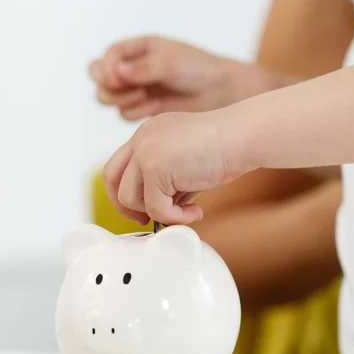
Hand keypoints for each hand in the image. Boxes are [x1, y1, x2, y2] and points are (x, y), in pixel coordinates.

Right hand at [89, 35, 277, 120]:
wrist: (219, 91)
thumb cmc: (197, 69)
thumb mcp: (168, 63)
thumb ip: (141, 69)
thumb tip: (116, 73)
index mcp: (136, 49)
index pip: (105, 59)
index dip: (106, 70)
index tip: (117, 78)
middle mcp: (132, 69)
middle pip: (99, 80)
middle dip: (110, 88)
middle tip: (132, 91)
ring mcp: (137, 90)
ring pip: (109, 99)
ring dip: (122, 100)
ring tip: (144, 97)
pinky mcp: (145, 109)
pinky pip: (125, 113)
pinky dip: (136, 112)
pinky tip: (155, 107)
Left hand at [103, 111, 251, 224]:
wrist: (243, 137)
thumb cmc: (226, 150)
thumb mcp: (187, 167)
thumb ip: (168, 185)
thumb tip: (158, 214)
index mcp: (148, 133)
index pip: (120, 165)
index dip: (127, 191)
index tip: (145, 209)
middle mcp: (142, 138)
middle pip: (110, 177)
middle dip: (125, 206)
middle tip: (147, 220)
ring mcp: (145, 151)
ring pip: (129, 197)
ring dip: (157, 213)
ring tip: (185, 212)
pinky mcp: (155, 166)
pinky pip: (154, 207)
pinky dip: (175, 217)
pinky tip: (195, 211)